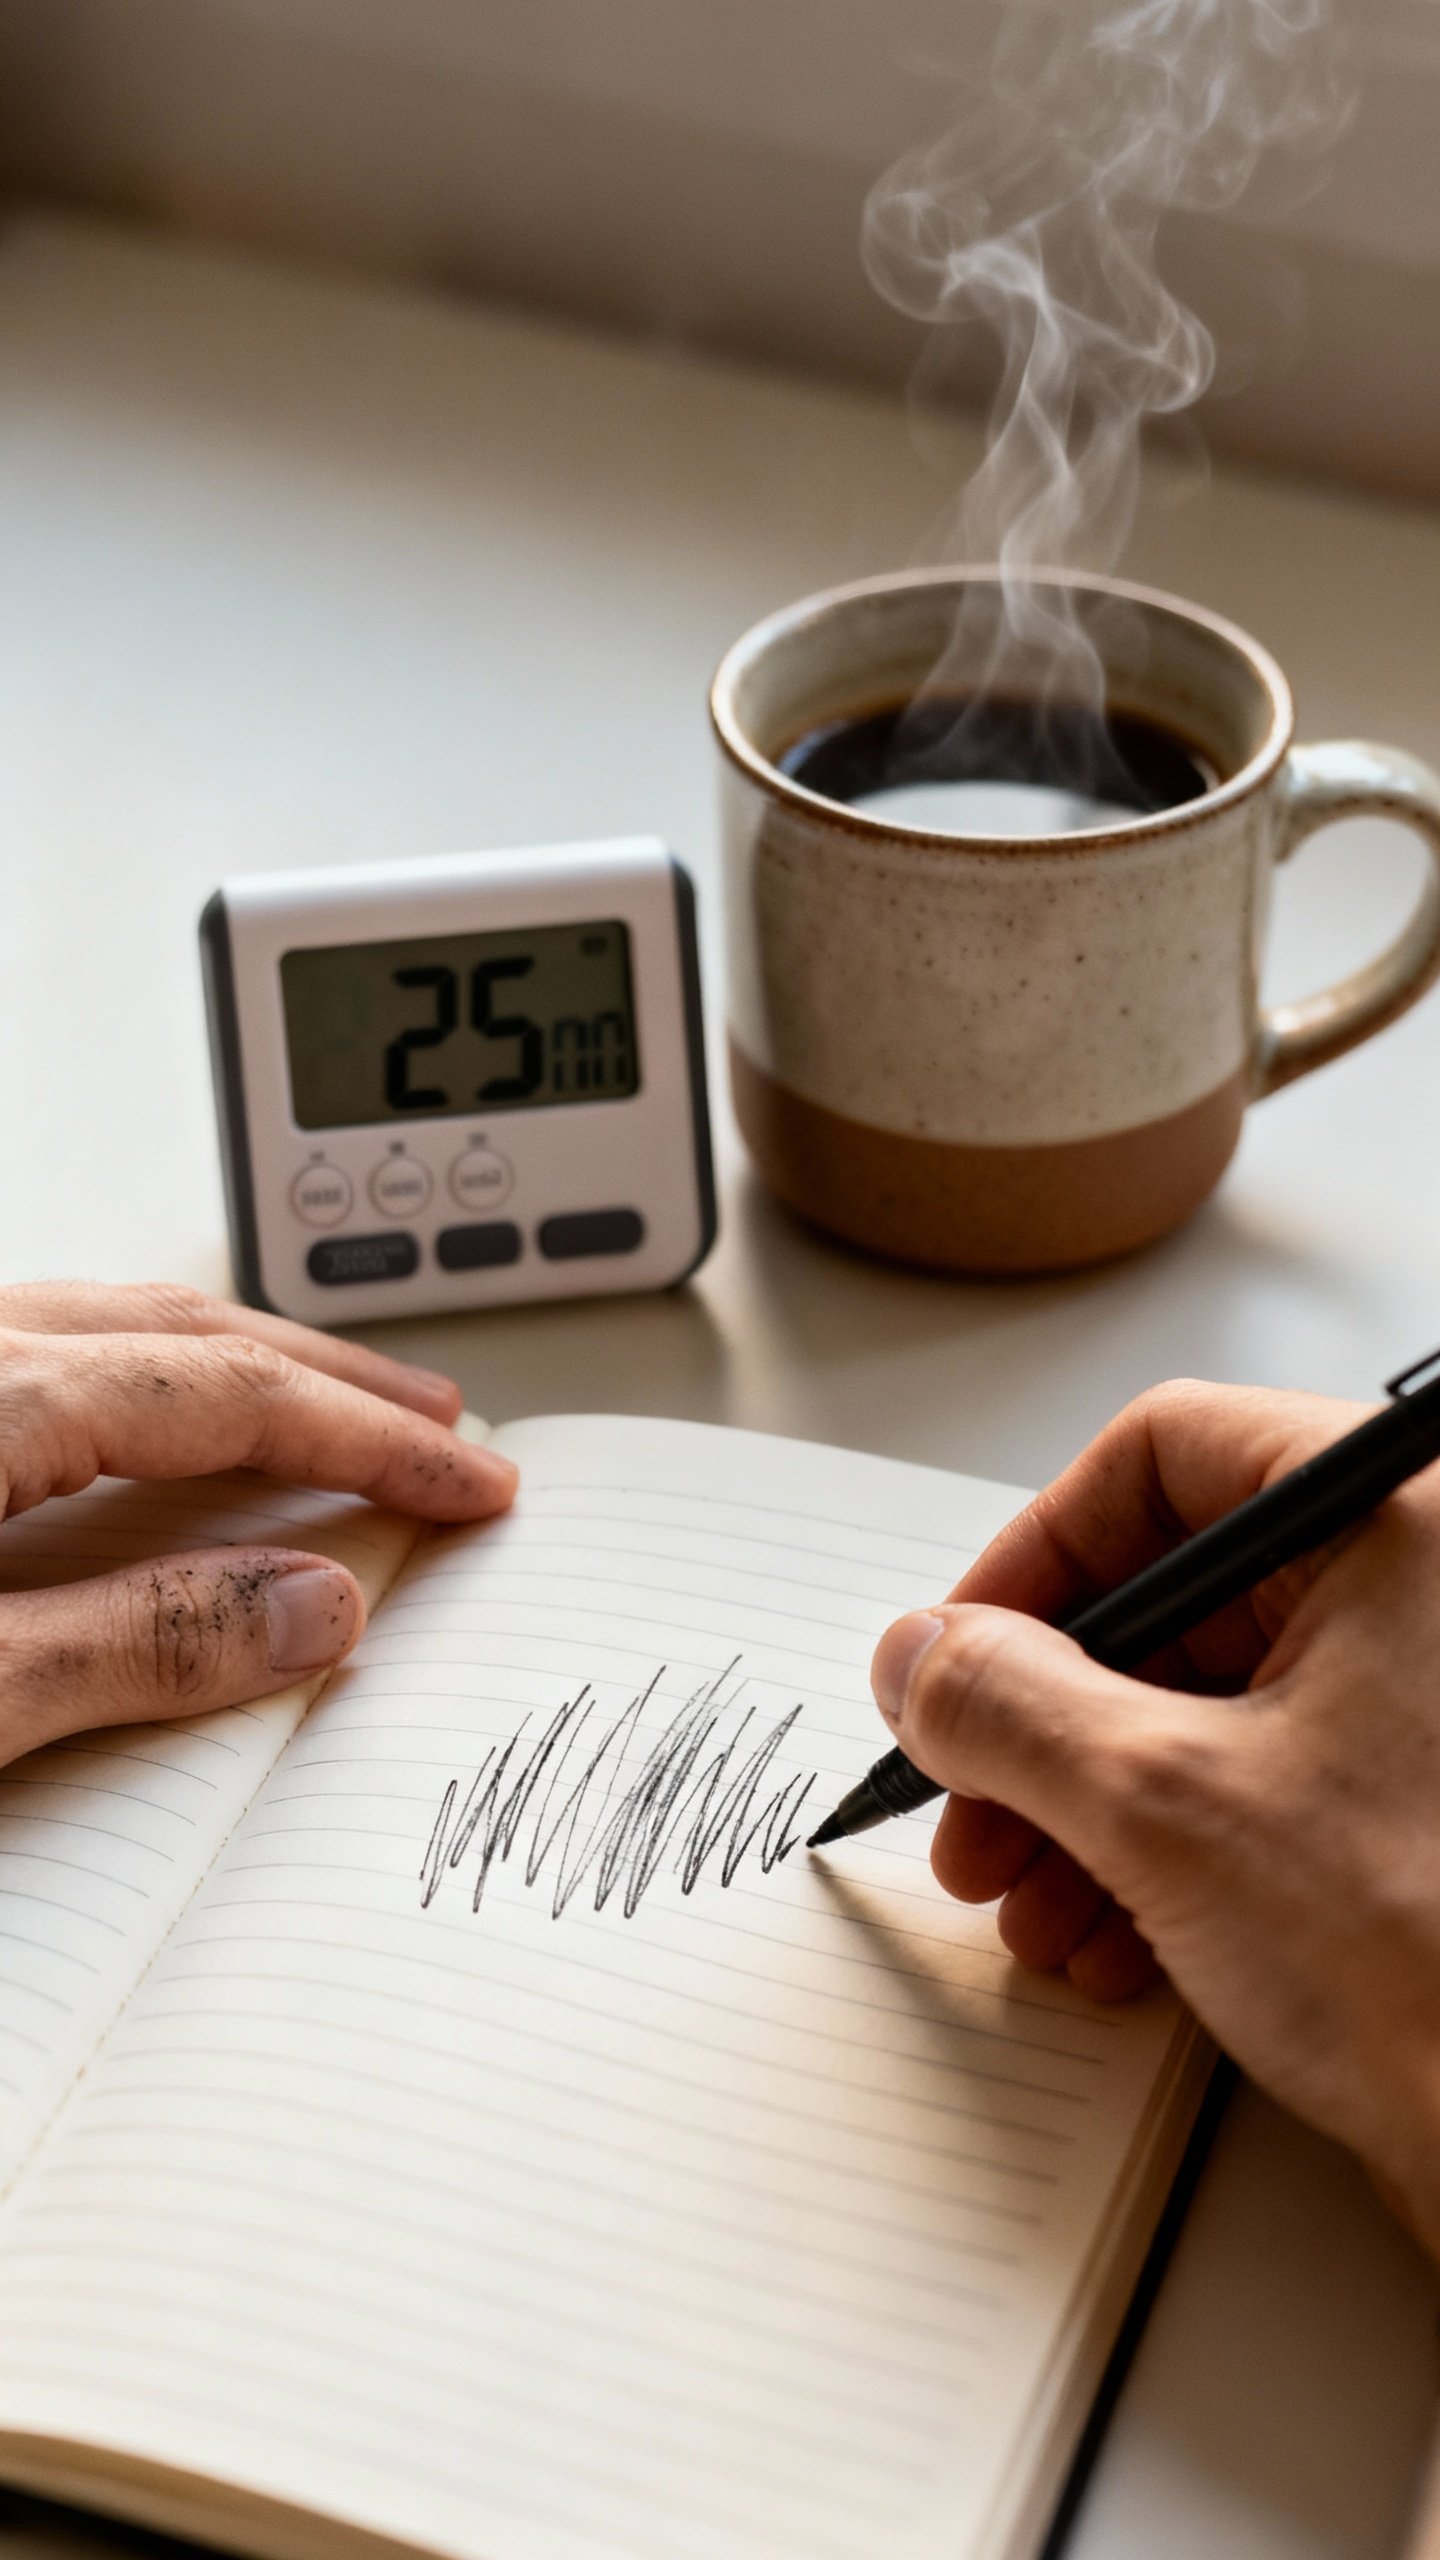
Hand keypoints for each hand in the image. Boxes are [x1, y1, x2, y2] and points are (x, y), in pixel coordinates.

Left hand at [0, 1281, 516, 1764]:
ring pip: (109, 1331)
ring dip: (231, 1369)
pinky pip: (40, 1359)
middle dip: (328, 1380)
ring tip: (320, 1410)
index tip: (468, 1482)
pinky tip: (145, 1431)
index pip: (235, 1395)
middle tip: (435, 1423)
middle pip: (185, 1333)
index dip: (372, 1442)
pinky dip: (134, 1385)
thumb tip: (315, 1607)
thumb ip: (134, 1643)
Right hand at [870, 1380, 1439, 2259]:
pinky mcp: (1423, 1804)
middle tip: (972, 1802)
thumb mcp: (1165, 1807)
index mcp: (1401, 1521)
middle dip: (1046, 1718)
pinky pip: (1262, 1778)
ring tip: (1029, 1903)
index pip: (1166, 1456)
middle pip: (1176, 1595)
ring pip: (1208, 1699)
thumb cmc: (1439, 1960)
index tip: (958, 1650)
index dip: (1035, 1557)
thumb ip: (1009, 1707)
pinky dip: (1166, 1851)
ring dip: (1086, 1801)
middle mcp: (1425, 1590)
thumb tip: (924, 1661)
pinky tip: (1110, 1941)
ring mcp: (1428, 1698)